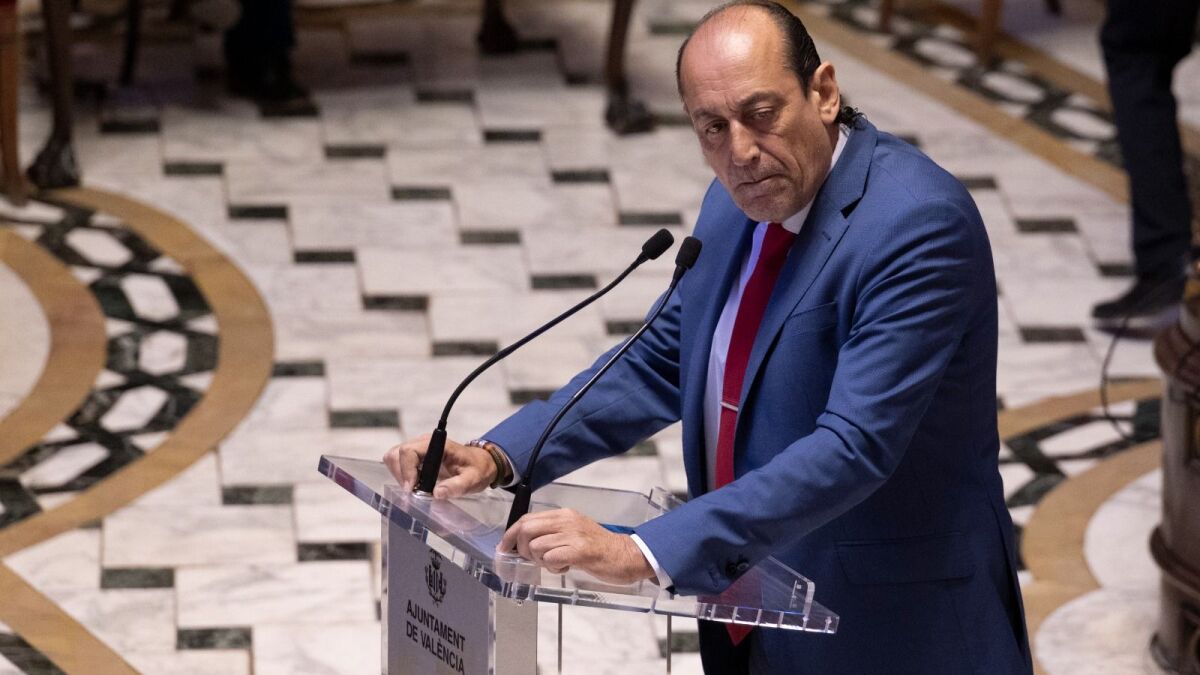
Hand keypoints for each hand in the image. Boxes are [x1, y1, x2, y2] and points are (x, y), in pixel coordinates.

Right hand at [382, 434, 495, 498]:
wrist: (480, 464)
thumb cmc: (477, 469)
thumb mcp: (473, 479)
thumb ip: (457, 486)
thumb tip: (437, 493)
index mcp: (437, 444)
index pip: (409, 451)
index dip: (406, 470)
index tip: (412, 489)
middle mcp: (424, 443)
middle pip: (397, 454)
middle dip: (401, 476)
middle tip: (414, 492)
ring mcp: (418, 449)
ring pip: (394, 459)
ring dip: (400, 477)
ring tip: (415, 490)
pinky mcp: (416, 457)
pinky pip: (399, 464)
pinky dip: (402, 477)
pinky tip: (415, 486)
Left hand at [497, 508, 653, 584]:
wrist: (625, 555)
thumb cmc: (599, 548)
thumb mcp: (573, 533)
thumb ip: (551, 534)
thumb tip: (525, 544)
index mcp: (563, 514)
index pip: (526, 519)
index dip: (511, 535)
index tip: (505, 548)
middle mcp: (566, 520)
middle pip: (526, 530)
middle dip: (522, 549)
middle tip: (533, 560)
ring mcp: (573, 535)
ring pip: (536, 546)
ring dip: (539, 561)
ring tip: (555, 564)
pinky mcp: (580, 551)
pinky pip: (551, 558)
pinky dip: (552, 567)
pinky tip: (563, 568)